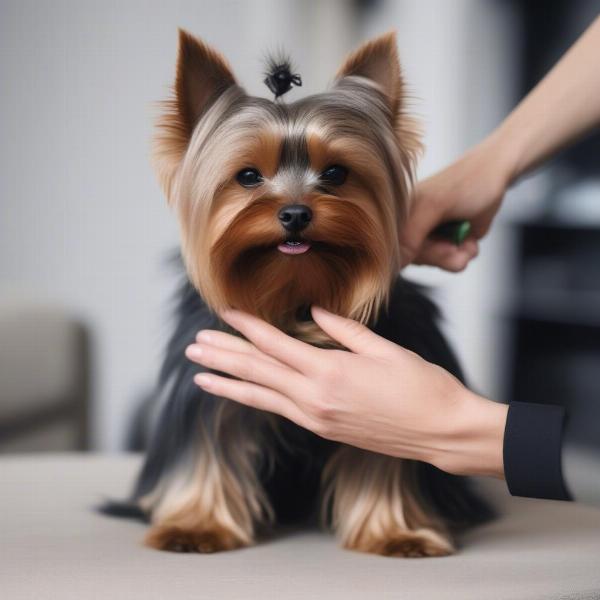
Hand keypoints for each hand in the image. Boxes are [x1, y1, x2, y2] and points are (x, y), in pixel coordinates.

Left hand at [185, 306, 507, 477]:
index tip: (224, 314)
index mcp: (330, 372)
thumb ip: (344, 331)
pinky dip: (254, 399)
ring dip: (228, 382)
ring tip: (200, 372)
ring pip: (261, 396)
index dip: (247, 328)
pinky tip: (239, 393)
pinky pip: (279, 411)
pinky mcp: (323, 430)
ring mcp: (316, 418)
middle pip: (258, 372)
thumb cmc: (421, 386)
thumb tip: (315, 314)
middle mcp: (315, 398)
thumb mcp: (385, 349)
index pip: (276, 345)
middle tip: (194, 345)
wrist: (442, 432)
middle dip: (223, 356)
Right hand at [400, 136, 512, 271]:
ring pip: (434, 263)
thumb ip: (410, 235)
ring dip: (455, 256)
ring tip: (465, 239)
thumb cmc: (466, 183)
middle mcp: (409, 225)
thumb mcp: (433, 205)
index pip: (393, 250)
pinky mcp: (445, 241)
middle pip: (415, 260)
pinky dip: (463, 254)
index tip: (433, 243)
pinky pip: (450, 262)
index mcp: (398, 214)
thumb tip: (395, 265)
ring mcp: (428, 234)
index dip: (413, 255)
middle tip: (454, 244)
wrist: (496, 176)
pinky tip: (468, 239)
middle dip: (440, 256)